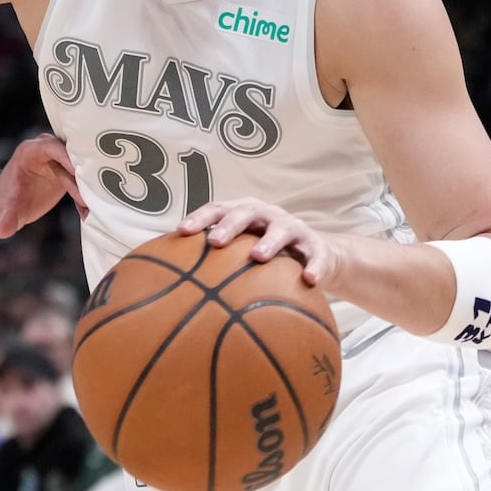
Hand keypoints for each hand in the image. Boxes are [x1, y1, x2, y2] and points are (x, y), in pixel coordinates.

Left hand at [0, 133, 85, 238]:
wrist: (8, 205)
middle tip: (98, 187)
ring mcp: (59, 161)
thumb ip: (6, 217)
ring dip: (89, 184)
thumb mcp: (4, 209)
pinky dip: (87, 195)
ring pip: (80, 167)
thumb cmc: (4, 201)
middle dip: (84, 168)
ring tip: (95, 204)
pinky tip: (89, 212)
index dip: (65, 156)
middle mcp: (47, 152)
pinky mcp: (68, 173)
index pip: (51, 147)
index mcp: (30, 151)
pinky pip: (81, 180)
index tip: (78, 169)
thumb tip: (2, 230)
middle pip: (71, 153)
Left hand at [176, 197, 339, 285]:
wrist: (316, 253)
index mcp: (244, 213)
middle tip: (215, 241)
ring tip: (258, 256)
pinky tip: (309, 280)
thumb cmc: (266, 250)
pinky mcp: (316, 246)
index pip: (218, 209)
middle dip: (229, 225)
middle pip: (245, 213)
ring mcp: (293, 229)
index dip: (199, 218)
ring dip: (269, 242)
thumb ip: (214, 258)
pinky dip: (314, 267)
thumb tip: (174, 281)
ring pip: (280, 230)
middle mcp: (267, 216)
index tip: (181, 232)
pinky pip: (316, 256)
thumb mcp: (242, 249)